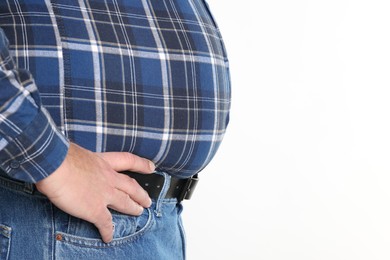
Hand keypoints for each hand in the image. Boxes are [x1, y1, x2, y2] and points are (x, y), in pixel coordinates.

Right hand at [35, 142, 154, 242]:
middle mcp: (108, 178)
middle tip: (148, 200)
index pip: (128, 161)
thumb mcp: (77, 151)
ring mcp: (104, 194)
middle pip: (131, 186)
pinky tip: (108, 237)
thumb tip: (74, 159)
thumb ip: (82, 159)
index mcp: (103, 161)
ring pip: (125, 203)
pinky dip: (108, 232)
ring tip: (139, 212)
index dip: (142, 164)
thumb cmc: (60, 155)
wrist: (55, 165)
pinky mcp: (95, 210)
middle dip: (141, 194)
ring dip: (133, 209)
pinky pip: (106, 224)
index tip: (151, 167)